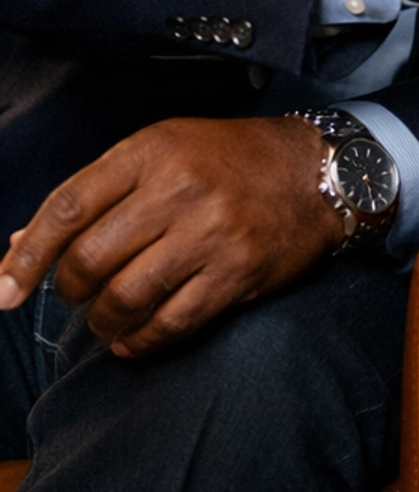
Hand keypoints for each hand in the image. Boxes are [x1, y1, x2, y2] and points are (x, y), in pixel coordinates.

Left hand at [0, 117, 342, 355]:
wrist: (315, 172)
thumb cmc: (229, 161)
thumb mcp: (161, 153)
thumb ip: (95, 195)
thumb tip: (20, 246)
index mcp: (152, 150)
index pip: (69, 206)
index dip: (28, 256)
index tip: (3, 291)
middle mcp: (179, 188)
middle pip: (90, 259)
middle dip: (70, 290)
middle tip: (79, 293)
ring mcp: (210, 233)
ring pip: (126, 297)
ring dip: (103, 322)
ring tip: (106, 320)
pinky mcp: (236, 273)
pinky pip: (170, 323)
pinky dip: (140, 341)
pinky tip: (133, 339)